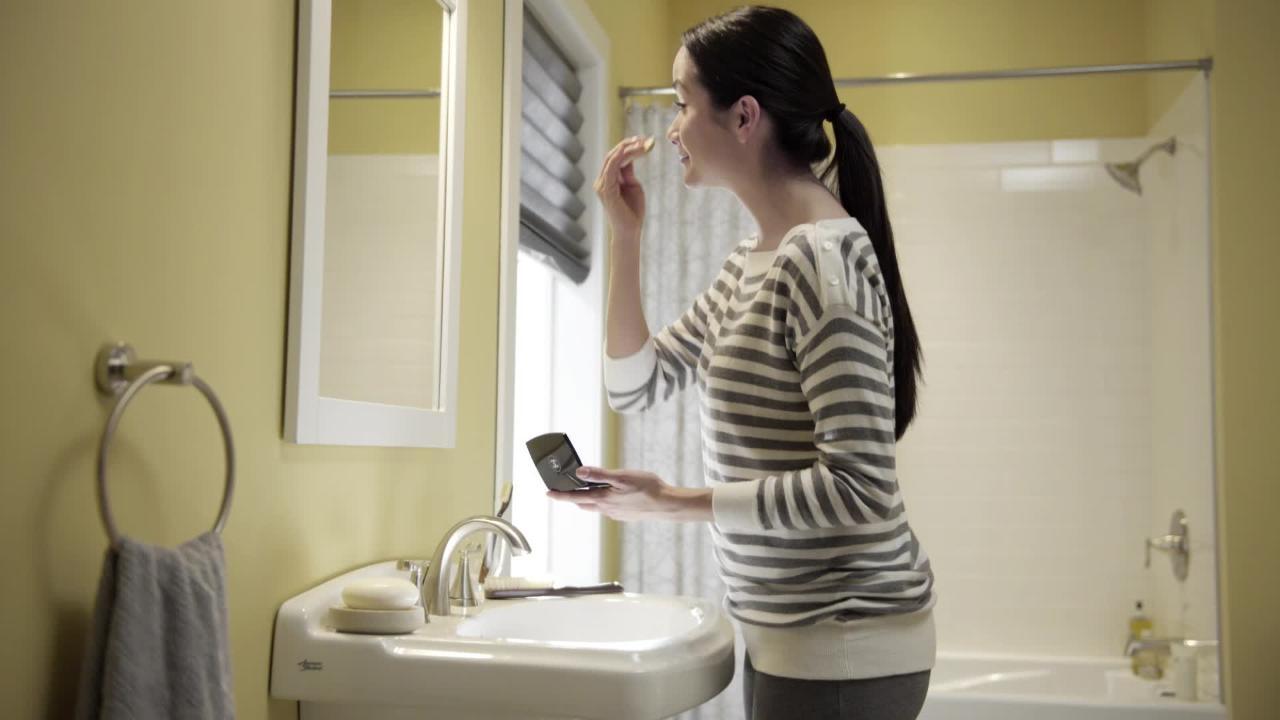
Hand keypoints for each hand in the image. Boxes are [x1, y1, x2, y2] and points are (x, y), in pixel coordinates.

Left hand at [546, 466, 711, 522]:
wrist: (667, 505)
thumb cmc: (647, 488)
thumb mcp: (622, 476)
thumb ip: (599, 475)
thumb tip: (579, 473)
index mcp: (603, 499)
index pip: (575, 497)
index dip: (560, 495)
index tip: (547, 493)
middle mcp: (607, 509)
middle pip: (584, 504)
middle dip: (573, 497)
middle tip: (565, 489)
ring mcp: (616, 514)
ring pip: (596, 507)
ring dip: (588, 499)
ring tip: (587, 489)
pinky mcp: (625, 515)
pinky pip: (608, 509)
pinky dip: (603, 501)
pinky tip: (611, 494)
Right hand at [593, 136, 649, 242]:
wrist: (630, 231)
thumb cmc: (633, 212)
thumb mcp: (633, 186)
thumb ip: (628, 173)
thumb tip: (630, 157)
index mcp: (607, 180)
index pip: (615, 158)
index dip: (628, 147)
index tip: (643, 140)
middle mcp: (601, 181)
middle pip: (612, 155)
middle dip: (629, 145)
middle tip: (645, 139)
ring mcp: (602, 185)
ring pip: (612, 159)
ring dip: (628, 149)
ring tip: (643, 144)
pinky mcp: (606, 190)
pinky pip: (612, 168)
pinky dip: (621, 156)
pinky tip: (633, 150)